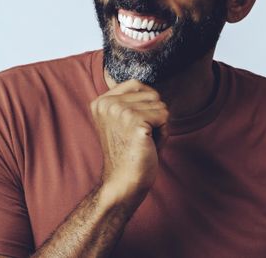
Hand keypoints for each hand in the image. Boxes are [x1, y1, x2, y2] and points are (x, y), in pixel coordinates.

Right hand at [89, 79, 169, 204]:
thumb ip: (136, 102)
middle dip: (154, 115)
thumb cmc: (129, 152)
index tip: (138, 124)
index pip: (136, 84)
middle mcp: (107, 103)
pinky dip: (163, 132)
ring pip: (161, 105)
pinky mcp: (135, 122)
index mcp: (101, 102)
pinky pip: (165, 116)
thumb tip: (157, 91)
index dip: (148, 101)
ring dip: (159, 125)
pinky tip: (148, 145)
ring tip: (143, 142)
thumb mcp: (126, 121)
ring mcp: (120, 111)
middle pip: (152, 94)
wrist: (123, 182)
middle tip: (140, 137)